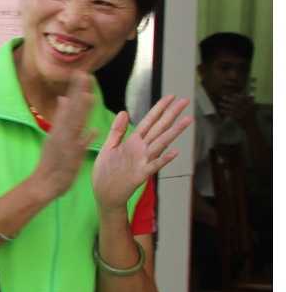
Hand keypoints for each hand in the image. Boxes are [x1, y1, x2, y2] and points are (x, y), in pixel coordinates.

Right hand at [28, 74, 97, 199]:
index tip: (82, 74)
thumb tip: (64, 98)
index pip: (68, 104)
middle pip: (71, 110)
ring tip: (89, 96)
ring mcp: (65, 145)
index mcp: (59, 128)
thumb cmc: (52, 162)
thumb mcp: (54, 136)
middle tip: (86, 76)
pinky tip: (93, 132)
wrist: (43, 184)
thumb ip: (61, 117)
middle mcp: (61, 133)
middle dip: (78, 93)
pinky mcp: (70, 158)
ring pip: (74, 125)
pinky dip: (85, 139)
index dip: (76, 89)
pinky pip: (79, 148)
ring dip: (81, 111)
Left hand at [93, 93, 191, 212]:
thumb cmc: (106, 173)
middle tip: (186, 101)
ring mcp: (143, 161)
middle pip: (159, 128)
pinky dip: (164, 159)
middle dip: (172, 114)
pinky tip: (175, 152)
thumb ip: (117, 131)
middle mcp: (141, 149)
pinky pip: (154, 165)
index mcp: (133, 142)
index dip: (159, 108)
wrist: (103, 195)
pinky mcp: (140, 174)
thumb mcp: (108, 148)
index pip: (149, 121)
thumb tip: (124, 111)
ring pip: (161, 143)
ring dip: (174, 132)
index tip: (170, 96)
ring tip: (187, 120)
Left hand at [219, 91, 257, 125]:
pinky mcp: (239, 118)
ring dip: (225, 105)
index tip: (231, 95)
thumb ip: (248, 103)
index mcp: (251, 105)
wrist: (251, 126)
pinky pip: (230, 113)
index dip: (237, 96)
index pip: (244, 98)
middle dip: (229, 99)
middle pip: (237, 102)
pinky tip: (221, 110)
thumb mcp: (252, 109)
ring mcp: (243, 113)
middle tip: (223, 97)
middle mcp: (248, 108)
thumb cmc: (250, 117)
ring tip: (220, 103)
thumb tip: (242, 96)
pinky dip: (225, 111)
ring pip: (232, 107)